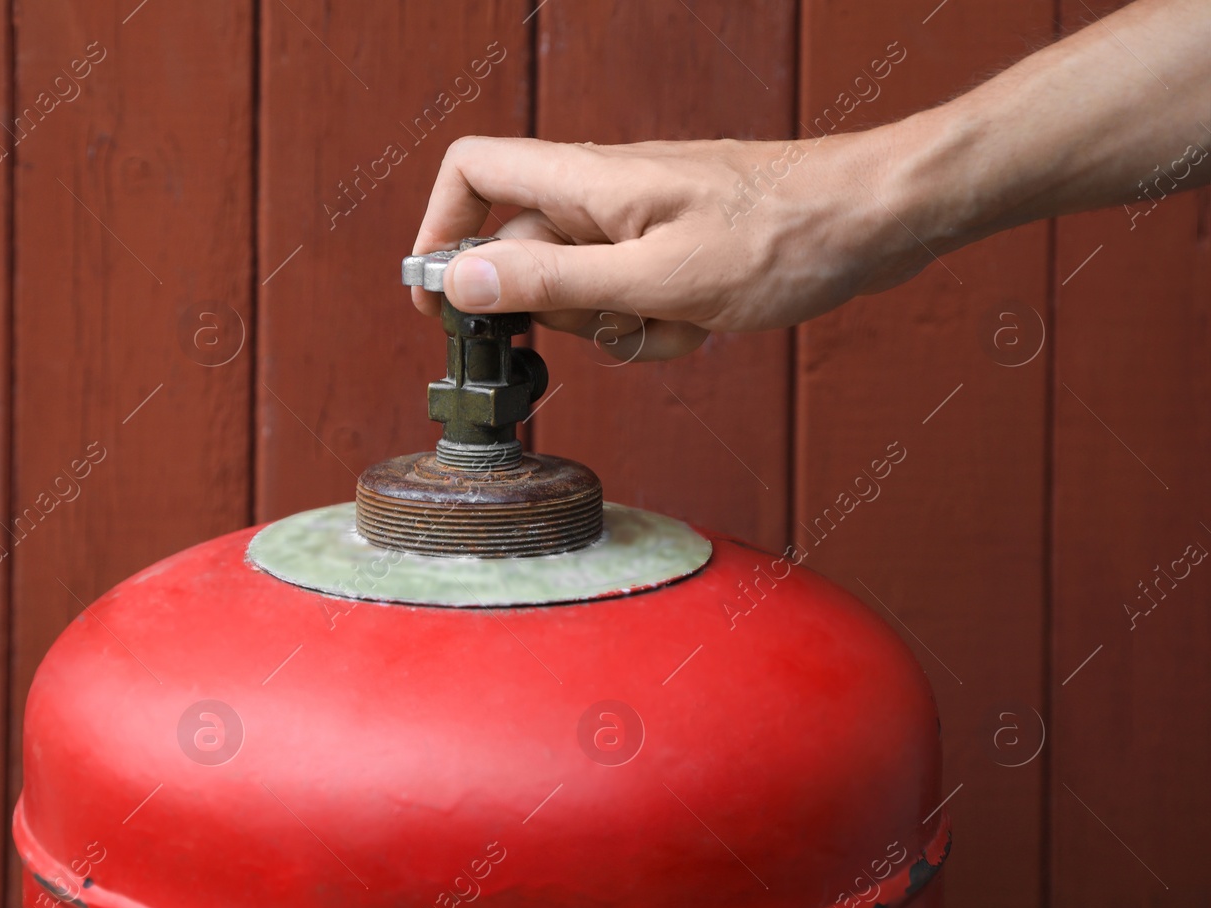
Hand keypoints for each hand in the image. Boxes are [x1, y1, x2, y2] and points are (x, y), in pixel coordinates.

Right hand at [410, 133, 923, 361]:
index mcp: (587, 184)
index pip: (473, 174)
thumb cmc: (783, 237)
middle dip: (557, 312)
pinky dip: (657, 325)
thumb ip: (554, 282)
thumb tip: (459, 280)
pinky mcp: (670, 246)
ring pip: (580, 289)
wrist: (875, 219)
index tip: (443, 300)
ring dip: (617, 326)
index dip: (440, 231)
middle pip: (523, 254)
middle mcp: (601, 195)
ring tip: (677, 321)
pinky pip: (631, 298)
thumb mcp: (657, 278)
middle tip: (615, 325)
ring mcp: (637, 221)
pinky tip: (702, 323)